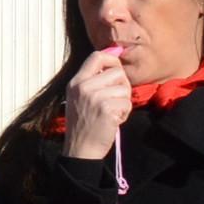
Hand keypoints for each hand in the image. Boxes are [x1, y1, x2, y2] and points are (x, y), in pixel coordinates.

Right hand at [62, 46, 133, 161]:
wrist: (80, 149)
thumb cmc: (84, 123)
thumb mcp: (79, 97)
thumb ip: (93, 79)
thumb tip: (114, 55)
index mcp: (76, 82)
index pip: (97, 56)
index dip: (112, 60)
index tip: (116, 70)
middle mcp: (83, 87)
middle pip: (117, 72)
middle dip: (122, 86)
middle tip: (114, 101)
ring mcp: (95, 97)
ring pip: (124, 89)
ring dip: (123, 102)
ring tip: (111, 113)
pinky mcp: (106, 109)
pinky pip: (127, 103)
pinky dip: (124, 114)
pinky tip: (113, 121)